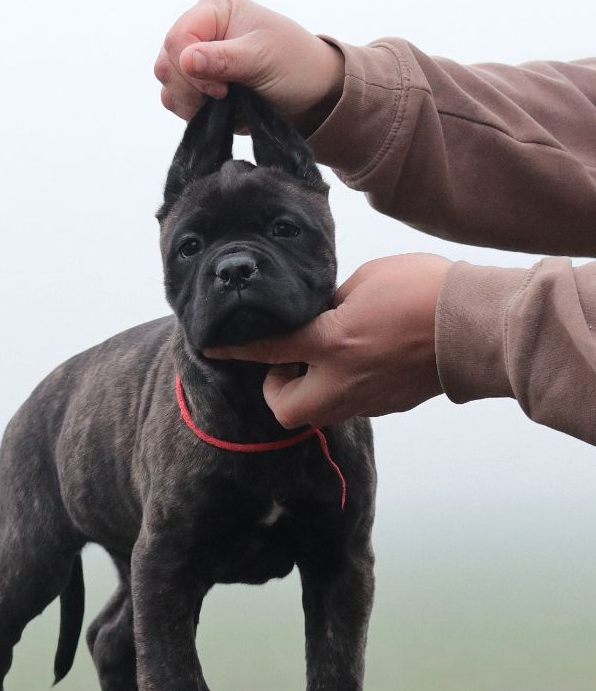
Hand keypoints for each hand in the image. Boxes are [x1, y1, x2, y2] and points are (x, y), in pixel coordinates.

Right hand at [155, 0, 344, 132]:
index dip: (190, 68)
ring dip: (189, 103)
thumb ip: (223, 59)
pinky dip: (193, 112)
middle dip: (189, 89)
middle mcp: (200, 32)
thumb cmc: (294, 64)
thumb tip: (185, 59)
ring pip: (168, 85)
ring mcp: (197, 61)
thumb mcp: (262, 58)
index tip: (222, 89)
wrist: (310, 93)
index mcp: (214, 11)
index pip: (177, 38)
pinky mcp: (199, 88)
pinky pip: (177, 102)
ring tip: (223, 105)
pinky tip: (219, 112)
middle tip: (222, 99)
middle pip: (167, 63)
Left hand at [204, 254, 451, 427]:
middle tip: (291, 360)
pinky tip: (365, 360)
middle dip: (276, 389)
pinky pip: (352, 403)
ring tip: (331, 355)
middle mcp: (343, 381)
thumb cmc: (425, 291)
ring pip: (319, 410)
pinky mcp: (389, 406)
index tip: (212, 349)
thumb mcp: (365, 280)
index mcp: (332, 343)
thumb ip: (332, 302)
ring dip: (312, 388)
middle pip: (283, 409)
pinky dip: (346, 387)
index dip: (234, 350)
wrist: (478, 327)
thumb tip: (320, 314)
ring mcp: (367, 399)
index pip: (267, 349)